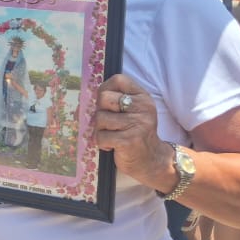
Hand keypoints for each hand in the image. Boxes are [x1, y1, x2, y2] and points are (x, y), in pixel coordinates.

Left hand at [93, 75, 172, 191]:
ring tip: (113, 135)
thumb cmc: (136, 133)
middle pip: (104, 98)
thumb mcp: (133, 111)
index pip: (118, 79)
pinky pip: (101, 136)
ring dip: (101, 130)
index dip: (105, 89)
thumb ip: (116, 100)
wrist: (152, 160)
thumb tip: (86, 96)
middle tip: (110, 123)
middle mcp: (142, 108)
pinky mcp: (128, 140)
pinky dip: (102, 143)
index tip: (106, 103)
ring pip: (100, 118)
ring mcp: (137, 124)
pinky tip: (113, 145)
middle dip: (101, 112)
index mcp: (142, 97)